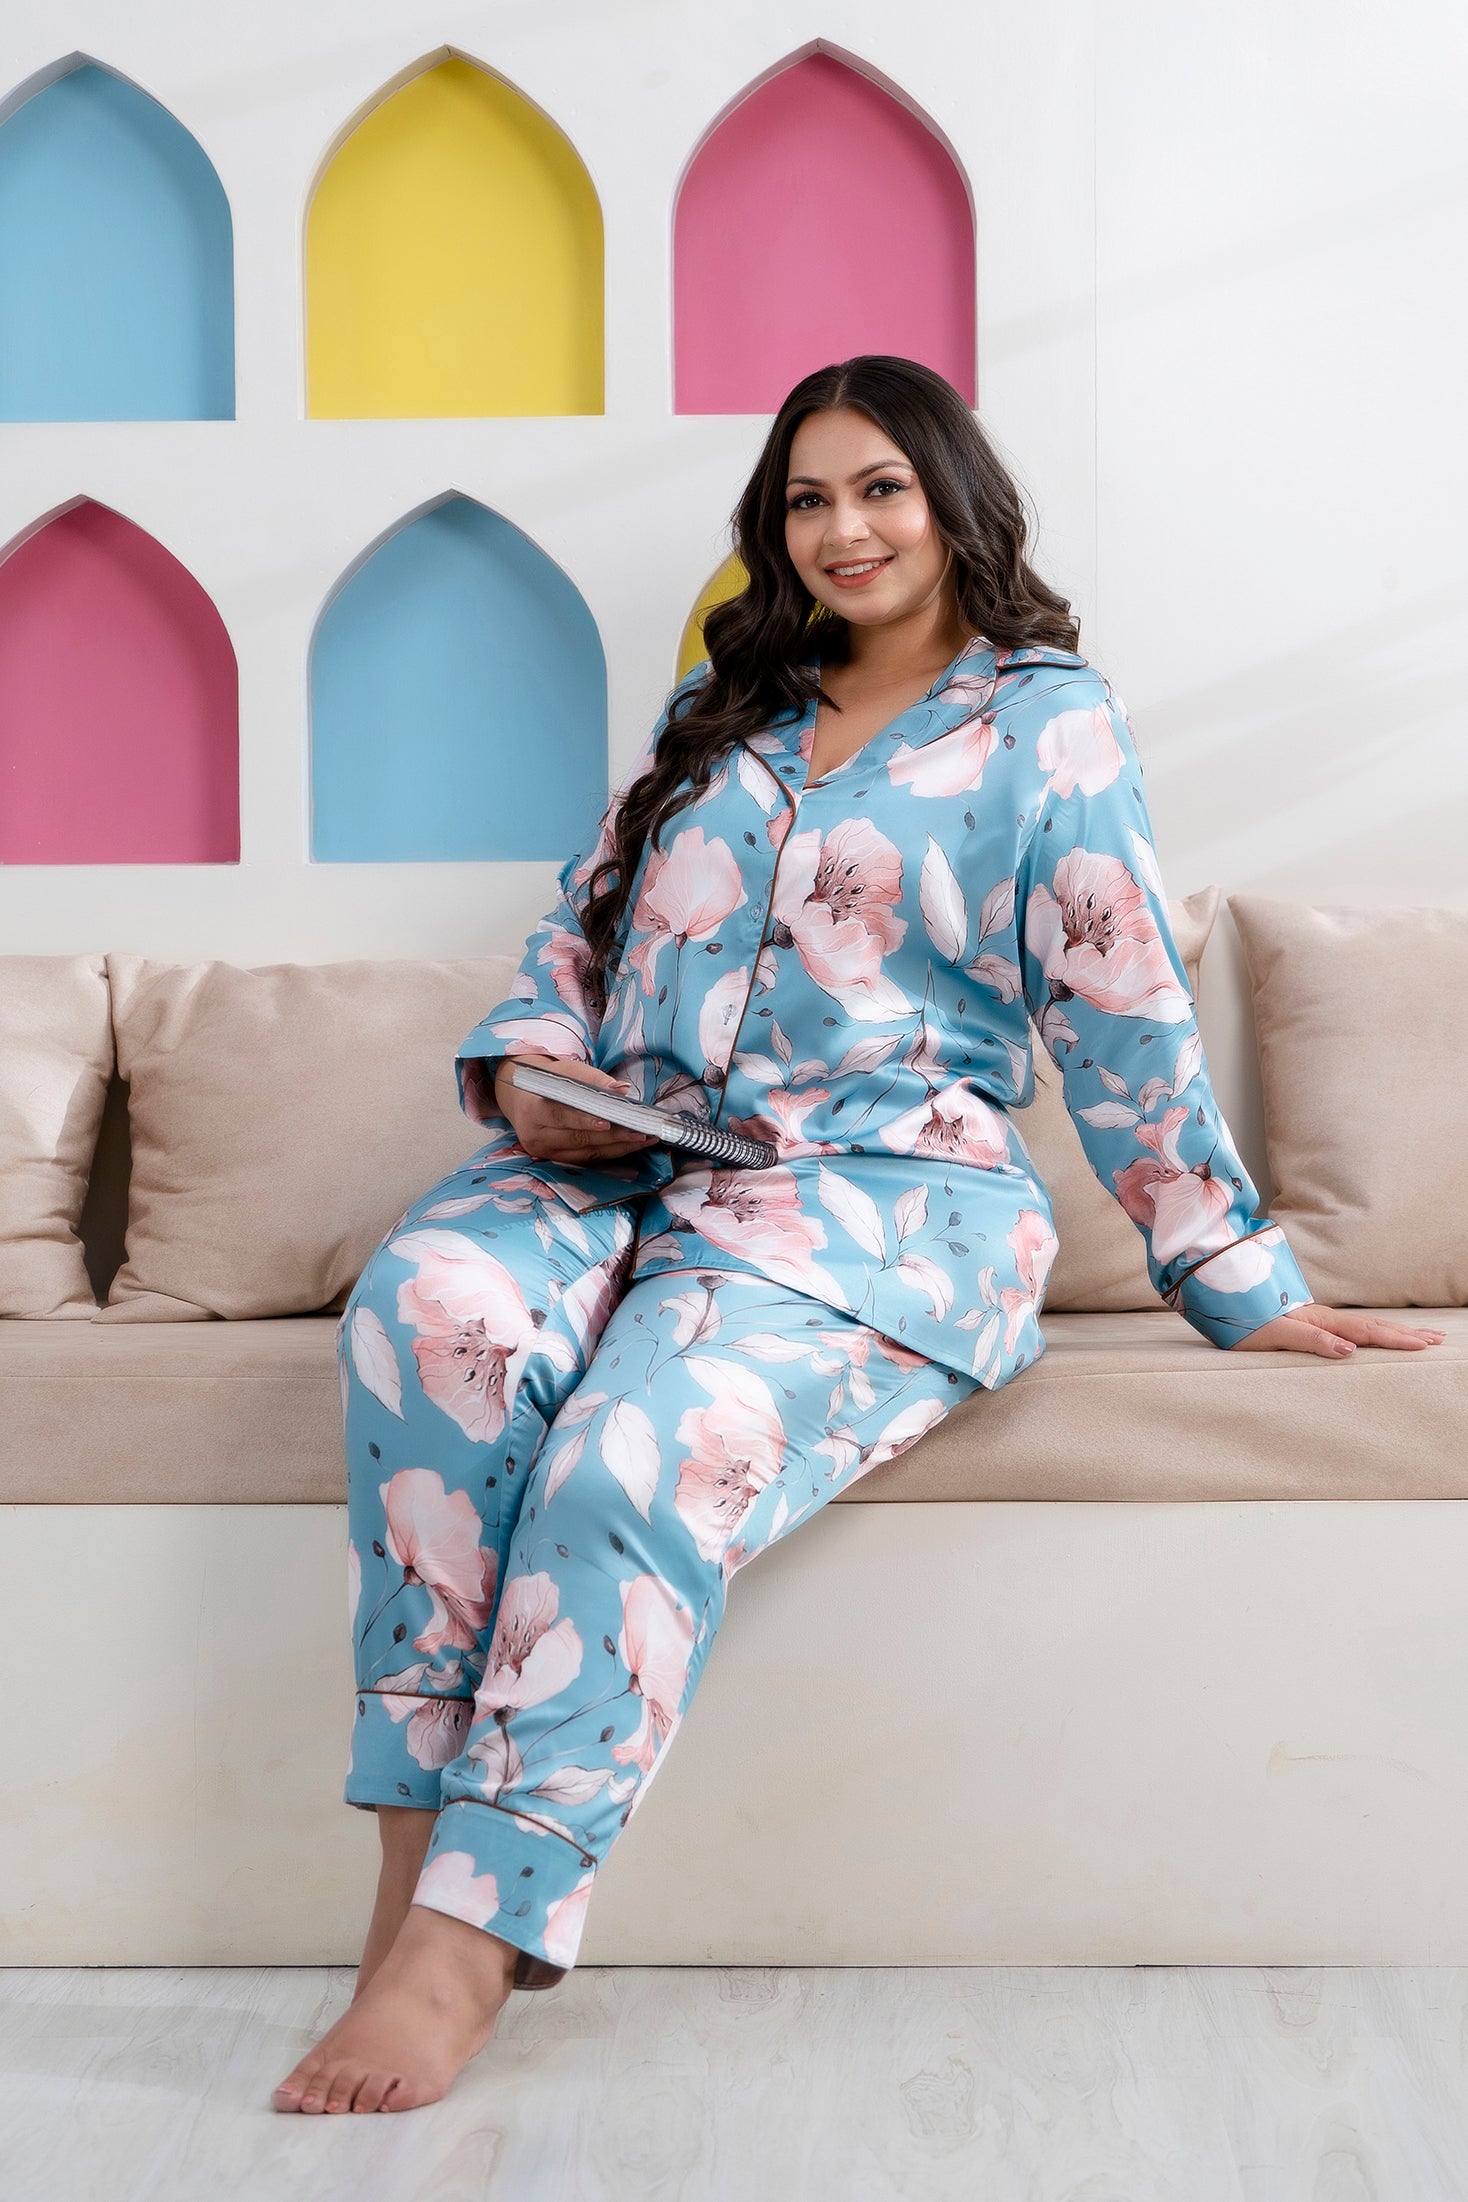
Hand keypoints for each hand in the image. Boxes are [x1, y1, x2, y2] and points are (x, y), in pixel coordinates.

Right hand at [492, 1051, 657, 1166]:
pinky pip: (588, 1160)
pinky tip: (630, 1146)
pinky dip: (611, 1153)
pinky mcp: (556, 1161)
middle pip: (578, 1138)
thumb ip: (594, 1081)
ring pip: (586, 1153)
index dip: (584, 1120)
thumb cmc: (550, 1083)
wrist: (525, 1100)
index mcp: (533, 1110)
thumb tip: (621, 1090)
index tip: (609, 1122)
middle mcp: (536, 1136)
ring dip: (618, 1147)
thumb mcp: (568, 1072)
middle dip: (613, 1136)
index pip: (560, 1116)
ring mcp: (545, 1153)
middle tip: (640, 1131)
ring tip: (643, 1139)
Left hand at [1232, 1304, 1446, 1357]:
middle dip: (1405, 1333)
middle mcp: (1322, 1318)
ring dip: (1392, 1330)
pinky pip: (1349, 1327)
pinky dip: (1370, 1331)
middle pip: (1372, 1325)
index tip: (1423, 1345)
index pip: (1365, 1333)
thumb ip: (1311, 1341)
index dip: (1395, 1339)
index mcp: (1319, 1323)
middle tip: (1436, 1339)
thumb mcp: (1274, 1336)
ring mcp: (1316, 1318)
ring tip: (1417, 1335)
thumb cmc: (1242, 1323)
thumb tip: (1349, 1351)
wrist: (1218, 1298)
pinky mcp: (1307, 1320)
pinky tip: (1373, 1335)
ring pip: (1362, 1324)